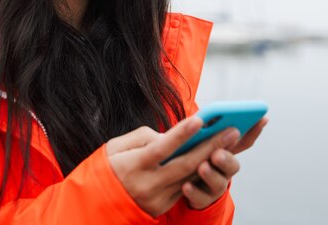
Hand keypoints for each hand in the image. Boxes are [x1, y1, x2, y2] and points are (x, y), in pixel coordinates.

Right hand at [106, 116, 240, 217]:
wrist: (96, 203)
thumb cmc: (107, 167)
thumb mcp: (115, 147)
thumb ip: (142, 137)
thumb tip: (167, 136)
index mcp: (133, 165)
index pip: (161, 148)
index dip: (180, 134)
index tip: (199, 119)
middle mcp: (147, 185)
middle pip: (184, 165)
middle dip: (210, 147)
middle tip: (231, 131)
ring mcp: (157, 199)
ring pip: (190, 177)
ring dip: (213, 159)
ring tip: (230, 142)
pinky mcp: (163, 207)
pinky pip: (185, 187)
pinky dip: (201, 172)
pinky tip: (215, 157)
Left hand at [182, 117, 268, 209]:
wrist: (179, 185)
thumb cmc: (190, 156)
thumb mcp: (198, 140)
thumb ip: (206, 129)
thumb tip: (206, 115)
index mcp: (226, 152)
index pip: (244, 141)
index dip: (254, 130)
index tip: (262, 119)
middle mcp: (224, 170)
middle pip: (232, 165)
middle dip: (226, 158)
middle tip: (217, 153)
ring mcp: (215, 186)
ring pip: (218, 183)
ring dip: (210, 175)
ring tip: (202, 167)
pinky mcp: (201, 199)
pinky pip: (199, 198)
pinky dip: (193, 191)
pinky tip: (186, 185)